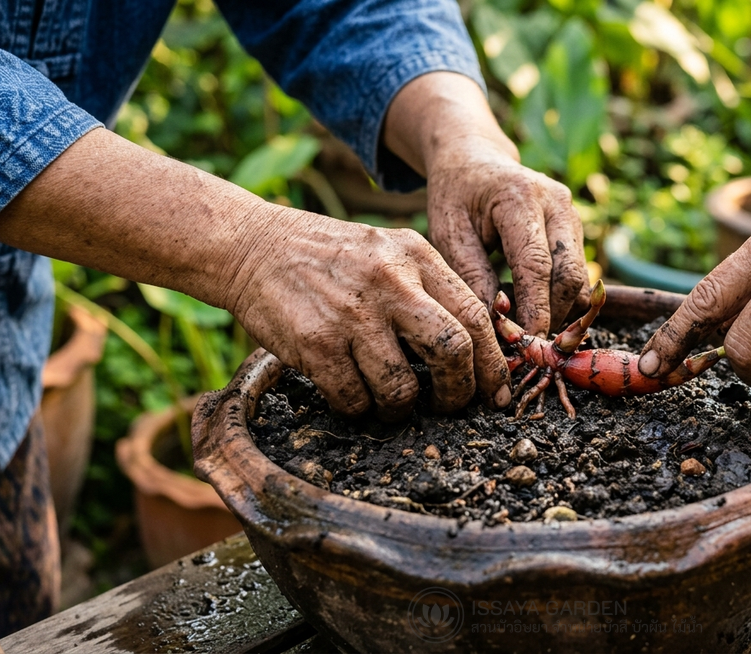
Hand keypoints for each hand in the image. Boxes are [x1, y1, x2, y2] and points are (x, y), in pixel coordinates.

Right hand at [227, 208, 511, 419]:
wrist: (254, 247)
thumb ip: (432, 290)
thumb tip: (477, 352)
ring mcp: (352, 314)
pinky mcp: (315, 342)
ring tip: (392, 401)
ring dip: (401, 407)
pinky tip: (352, 393)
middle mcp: (390, 282)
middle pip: (453, 350)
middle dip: (459, 392)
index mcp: (418, 257)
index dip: (493, 364)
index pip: (477, 316)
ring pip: (402, 386)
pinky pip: (354, 398)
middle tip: (449, 405)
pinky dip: (359, 407)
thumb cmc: (332, 259)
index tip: (496, 393)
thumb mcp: (390, 252)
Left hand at [426, 135, 588, 336]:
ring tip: (525, 330)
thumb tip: (492, 326)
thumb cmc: (455, 195)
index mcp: (520, 198)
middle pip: (569, 275)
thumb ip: (470, 276)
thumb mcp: (448, 232)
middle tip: (526, 347)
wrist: (474, 159)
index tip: (525, 344)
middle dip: (552, 316)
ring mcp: (572, 215)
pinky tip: (531, 310)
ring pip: (579, 279)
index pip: (537, 265)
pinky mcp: (576, 229)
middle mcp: (557, 203)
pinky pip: (577, 274)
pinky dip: (559, 299)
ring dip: (558, 311)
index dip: (536, 309)